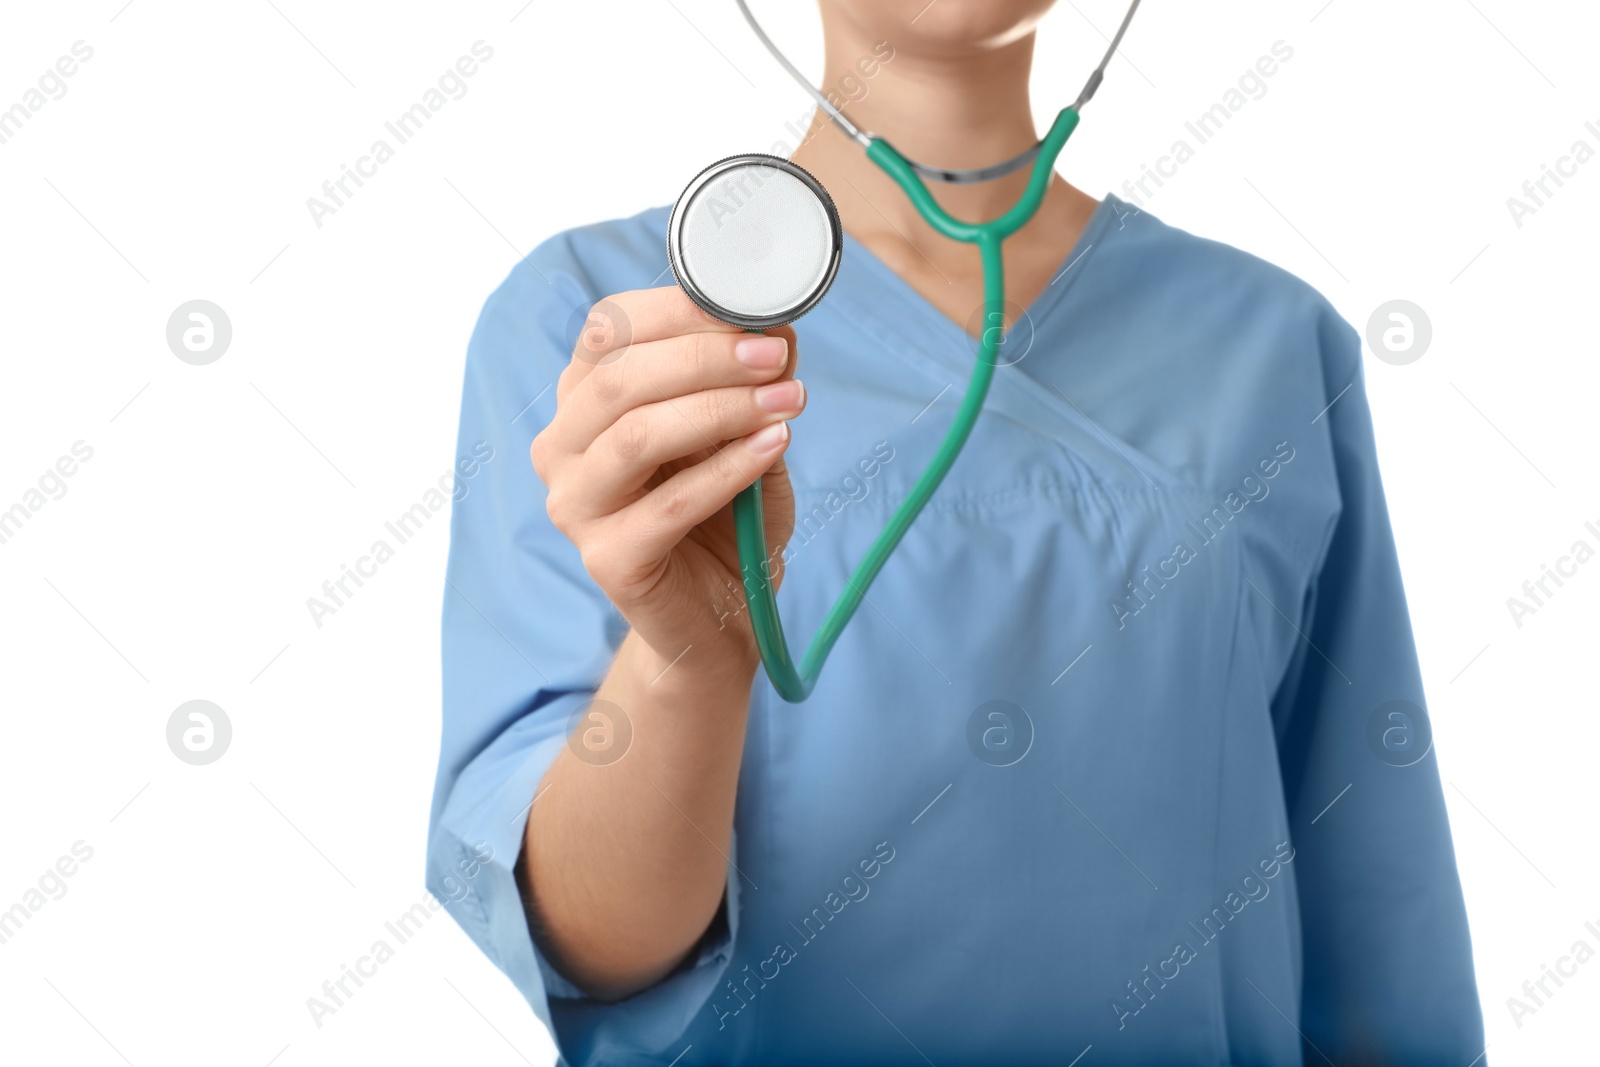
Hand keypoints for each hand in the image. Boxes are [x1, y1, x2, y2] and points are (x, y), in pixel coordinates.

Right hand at [530, 287, 803, 674]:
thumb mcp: (745, 432)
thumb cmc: (727, 514)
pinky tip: (773, 447)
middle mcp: (563, 448)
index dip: (678, 310)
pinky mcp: (606, 560)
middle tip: (775, 356)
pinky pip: (669, 504)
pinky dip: (727, 470)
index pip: (609, 330)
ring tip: (786, 402)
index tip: (752, 312)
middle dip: (706, 358)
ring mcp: (575, 506)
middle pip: (619, 379)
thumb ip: (751, 383)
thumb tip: (777, 330)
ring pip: (637, 436)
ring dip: (721, 409)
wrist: (723, 615)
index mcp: (583, 401)